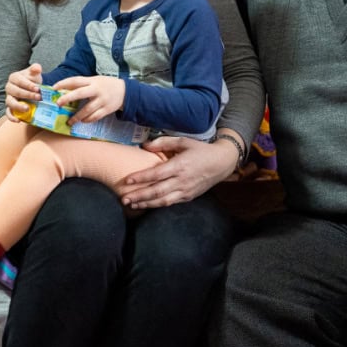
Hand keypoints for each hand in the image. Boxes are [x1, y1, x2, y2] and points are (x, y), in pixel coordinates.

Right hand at [5, 63, 42, 117]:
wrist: (33, 89)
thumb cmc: (33, 80)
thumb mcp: (34, 73)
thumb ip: (35, 68)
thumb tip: (37, 68)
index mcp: (13, 77)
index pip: (20, 81)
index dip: (29, 85)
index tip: (38, 89)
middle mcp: (9, 88)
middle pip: (16, 92)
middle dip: (27, 95)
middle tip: (39, 97)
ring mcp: (8, 98)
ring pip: (10, 102)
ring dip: (18, 106)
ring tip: (27, 108)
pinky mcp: (10, 107)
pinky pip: (8, 113)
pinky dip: (11, 117)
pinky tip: (18, 121)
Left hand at [53, 75, 125, 123]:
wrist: (125, 91)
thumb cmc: (106, 85)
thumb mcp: (95, 80)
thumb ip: (83, 84)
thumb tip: (65, 90)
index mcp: (93, 81)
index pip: (76, 80)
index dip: (64, 83)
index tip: (54, 88)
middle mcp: (97, 90)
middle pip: (80, 94)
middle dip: (68, 98)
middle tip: (58, 104)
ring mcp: (102, 100)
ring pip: (87, 109)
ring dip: (77, 116)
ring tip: (69, 121)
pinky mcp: (107, 109)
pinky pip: (95, 116)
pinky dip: (88, 120)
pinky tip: (82, 121)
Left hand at [120, 135, 240, 208]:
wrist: (222, 163)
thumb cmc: (201, 150)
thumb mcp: (183, 141)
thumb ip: (163, 142)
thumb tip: (144, 145)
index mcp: (180, 165)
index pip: (157, 174)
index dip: (141, 177)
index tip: (128, 179)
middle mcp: (182, 180)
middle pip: (157, 191)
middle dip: (139, 196)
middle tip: (124, 198)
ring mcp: (186, 190)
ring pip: (163, 201)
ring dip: (146, 204)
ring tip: (132, 204)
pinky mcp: (188, 197)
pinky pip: (171, 203)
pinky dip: (157, 205)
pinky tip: (146, 205)